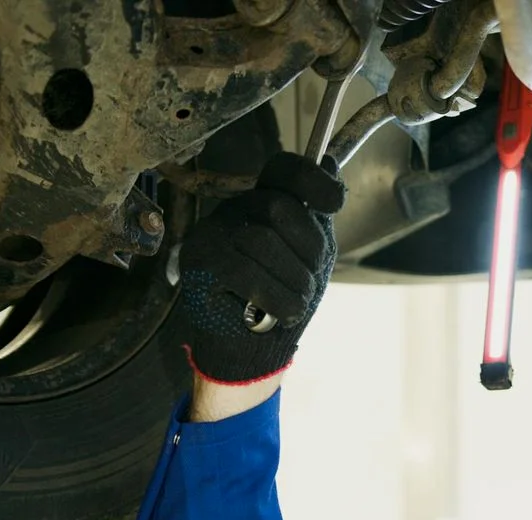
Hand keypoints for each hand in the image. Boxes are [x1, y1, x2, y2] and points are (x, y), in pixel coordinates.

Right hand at [178, 152, 345, 384]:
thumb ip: (316, 214)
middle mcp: (236, 209)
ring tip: (294, 302)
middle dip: (308, 249)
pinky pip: (243, 270)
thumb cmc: (281, 296)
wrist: (250, 345)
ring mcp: (213, 232)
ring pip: (263, 240)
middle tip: (309, 281)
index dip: (313, 180)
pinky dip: (274, 296)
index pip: (285, 169)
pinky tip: (282, 312)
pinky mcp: (198, 260)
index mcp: (265, 202)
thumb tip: (328, 162)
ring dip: (293, 281)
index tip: (332, 205)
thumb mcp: (310, 254)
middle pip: (280, 207)